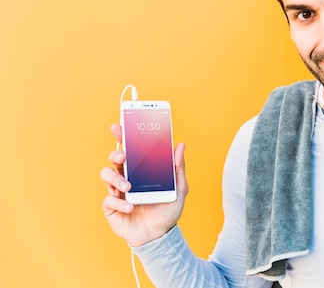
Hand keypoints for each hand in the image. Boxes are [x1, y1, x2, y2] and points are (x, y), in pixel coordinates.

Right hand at [100, 124, 188, 246]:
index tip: (120, 126)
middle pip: (114, 158)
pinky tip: (131, 207)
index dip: (123, 136)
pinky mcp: (112, 208)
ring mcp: (117, 192)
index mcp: (141, 170)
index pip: (130, 149)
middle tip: (124, 155)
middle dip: (116, 153)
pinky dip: (119, 203)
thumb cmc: (167, 211)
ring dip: (116, 178)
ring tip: (129, 187)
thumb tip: (180, 145)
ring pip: (106, 174)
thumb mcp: (178, 188)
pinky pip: (108, 200)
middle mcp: (127, 178)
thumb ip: (178, 167)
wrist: (160, 236)